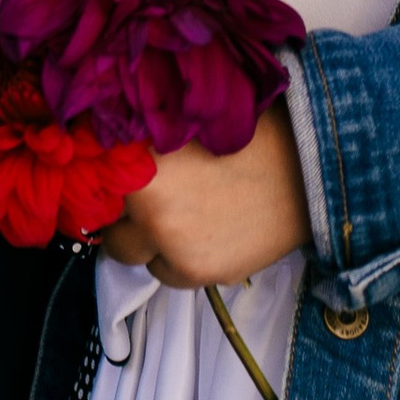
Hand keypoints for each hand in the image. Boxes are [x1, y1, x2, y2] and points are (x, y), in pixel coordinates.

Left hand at [98, 120, 309, 287]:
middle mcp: (147, 201)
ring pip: (134, 253)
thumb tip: (102, 158)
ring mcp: (169, 239)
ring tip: (188, 217)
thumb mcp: (184, 125)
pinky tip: (209, 234)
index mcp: (137, 155)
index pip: (91, 182)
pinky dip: (179, 261)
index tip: (110, 186)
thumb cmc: (250, 138)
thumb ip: (141, 145)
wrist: (307, 170)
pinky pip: (165, 274)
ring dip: (150, 242)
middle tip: (153, 204)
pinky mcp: (194, 269)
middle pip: (108, 224)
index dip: (100, 185)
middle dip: (124, 219)